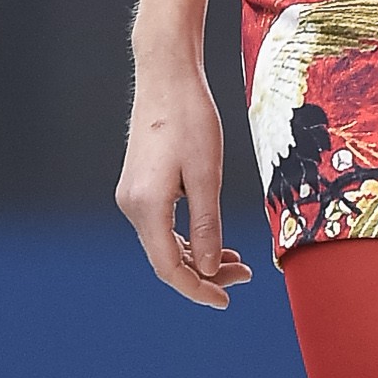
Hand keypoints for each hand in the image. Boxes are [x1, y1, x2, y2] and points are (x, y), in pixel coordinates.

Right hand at [118, 51, 253, 306]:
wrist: (167, 76)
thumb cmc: (190, 119)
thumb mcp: (206, 175)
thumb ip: (206, 226)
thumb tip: (206, 269)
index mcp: (146, 206)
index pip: (169, 267)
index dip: (197, 290)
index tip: (226, 301)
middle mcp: (132, 206)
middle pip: (167, 259)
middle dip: (205, 274)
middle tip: (245, 276)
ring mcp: (133, 196)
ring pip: (165, 243)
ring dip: (199, 256)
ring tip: (237, 261)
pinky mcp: (140, 186)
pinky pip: (163, 225)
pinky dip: (188, 237)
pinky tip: (214, 239)